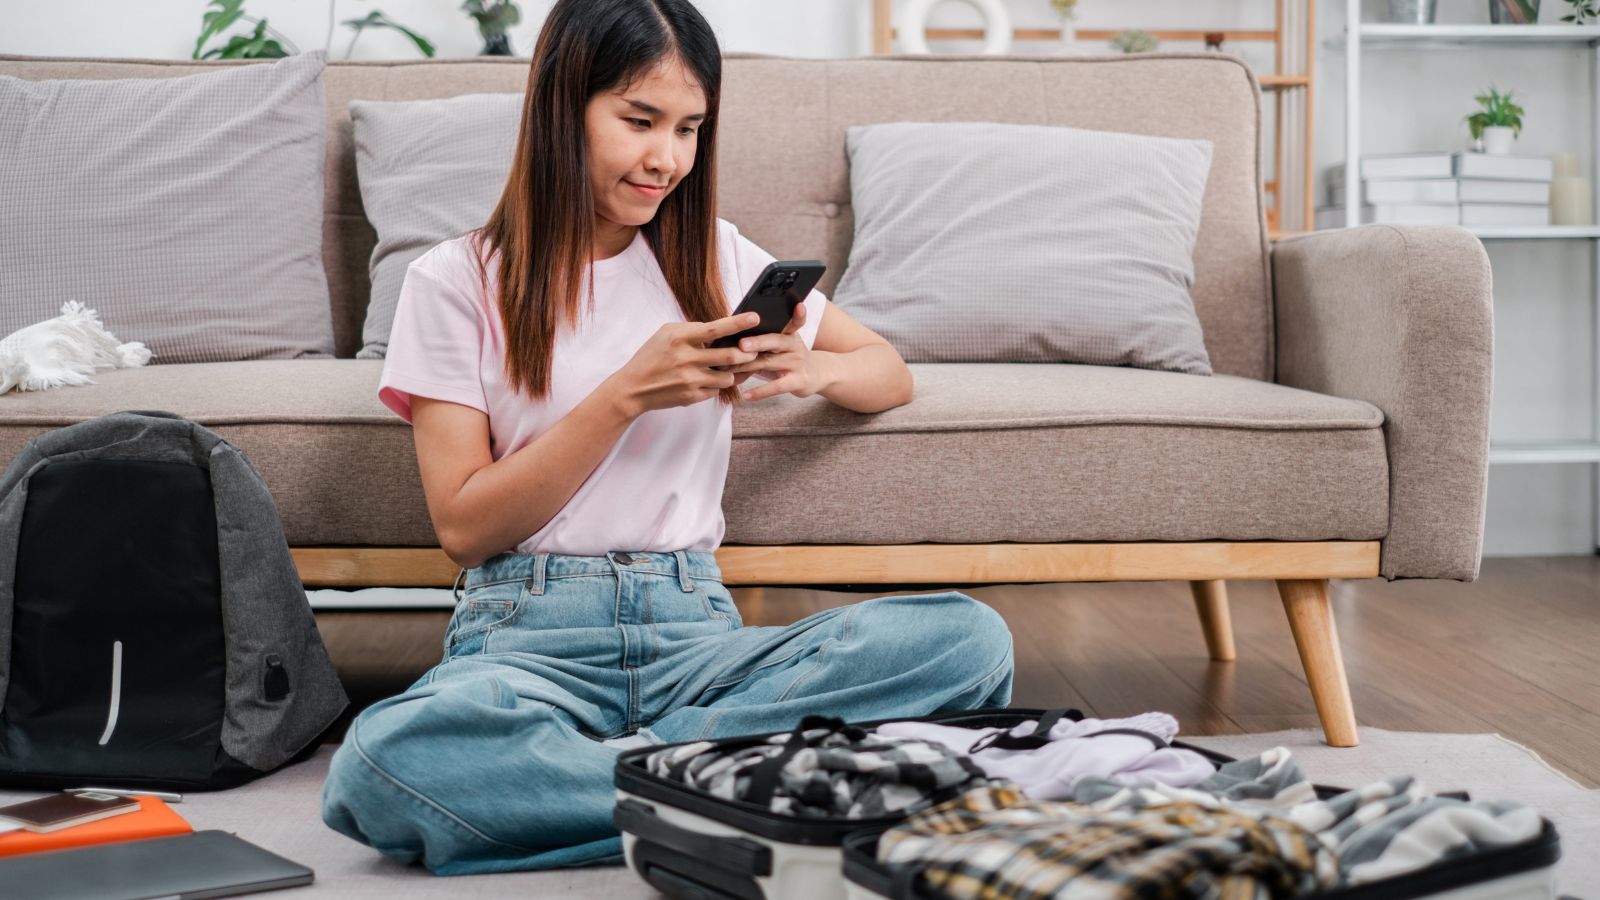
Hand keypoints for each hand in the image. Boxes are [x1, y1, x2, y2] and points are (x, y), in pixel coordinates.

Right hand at [606, 313, 761, 415]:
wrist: (633, 388)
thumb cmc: (651, 357)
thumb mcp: (666, 334)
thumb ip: (691, 329)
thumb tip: (720, 329)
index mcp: (680, 338)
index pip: (715, 329)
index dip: (738, 323)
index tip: (755, 317)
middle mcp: (686, 359)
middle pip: (730, 356)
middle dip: (747, 353)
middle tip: (754, 350)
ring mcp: (690, 380)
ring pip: (728, 377)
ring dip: (734, 372)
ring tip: (732, 367)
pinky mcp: (691, 397)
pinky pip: (717, 390)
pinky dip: (718, 384)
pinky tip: (713, 379)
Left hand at [721, 301, 823, 400]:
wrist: (816, 375)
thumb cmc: (789, 358)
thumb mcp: (782, 345)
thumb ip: (762, 341)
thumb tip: (729, 342)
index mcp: (789, 333)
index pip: (795, 321)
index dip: (798, 314)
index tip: (797, 305)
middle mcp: (794, 346)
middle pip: (775, 341)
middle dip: (757, 342)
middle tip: (741, 344)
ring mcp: (796, 364)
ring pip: (770, 363)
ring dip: (748, 366)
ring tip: (730, 370)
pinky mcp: (797, 382)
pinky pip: (777, 387)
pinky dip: (760, 391)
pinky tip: (746, 395)